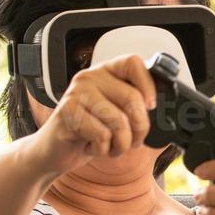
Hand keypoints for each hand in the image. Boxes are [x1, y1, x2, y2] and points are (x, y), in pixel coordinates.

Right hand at [25, 55, 157, 178]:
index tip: (150, 106)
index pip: (133, 62)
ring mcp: (77, 93)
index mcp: (105, 72)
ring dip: (120, 144)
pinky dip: (102, 150)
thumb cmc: (89, 133)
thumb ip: (135, 108)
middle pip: (133, 98)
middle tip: (131, 141)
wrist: (54, 151)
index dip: (148, 85)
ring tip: (109, 146)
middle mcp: (90, 77)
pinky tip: (90, 146)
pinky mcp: (67, 112)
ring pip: (119, 121)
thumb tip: (161, 110)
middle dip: (139, 130)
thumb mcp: (116, 116)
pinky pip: (102, 135)